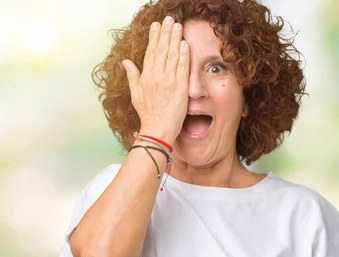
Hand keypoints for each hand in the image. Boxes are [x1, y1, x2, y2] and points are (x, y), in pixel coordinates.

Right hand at [121, 16, 188, 143]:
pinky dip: (184, 55)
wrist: (158, 128)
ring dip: (175, 38)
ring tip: (178, 26)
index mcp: (146, 76)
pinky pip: (182, 67)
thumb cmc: (147, 113)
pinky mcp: (180, 87)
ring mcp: (169, 80)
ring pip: (172, 55)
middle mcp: (157, 75)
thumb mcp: (135, 93)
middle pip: (162, 49)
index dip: (154, 37)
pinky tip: (185, 44)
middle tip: (169, 19)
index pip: (151, 51)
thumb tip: (125, 61)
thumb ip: (132, 75)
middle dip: (166, 32)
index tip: (157, 26)